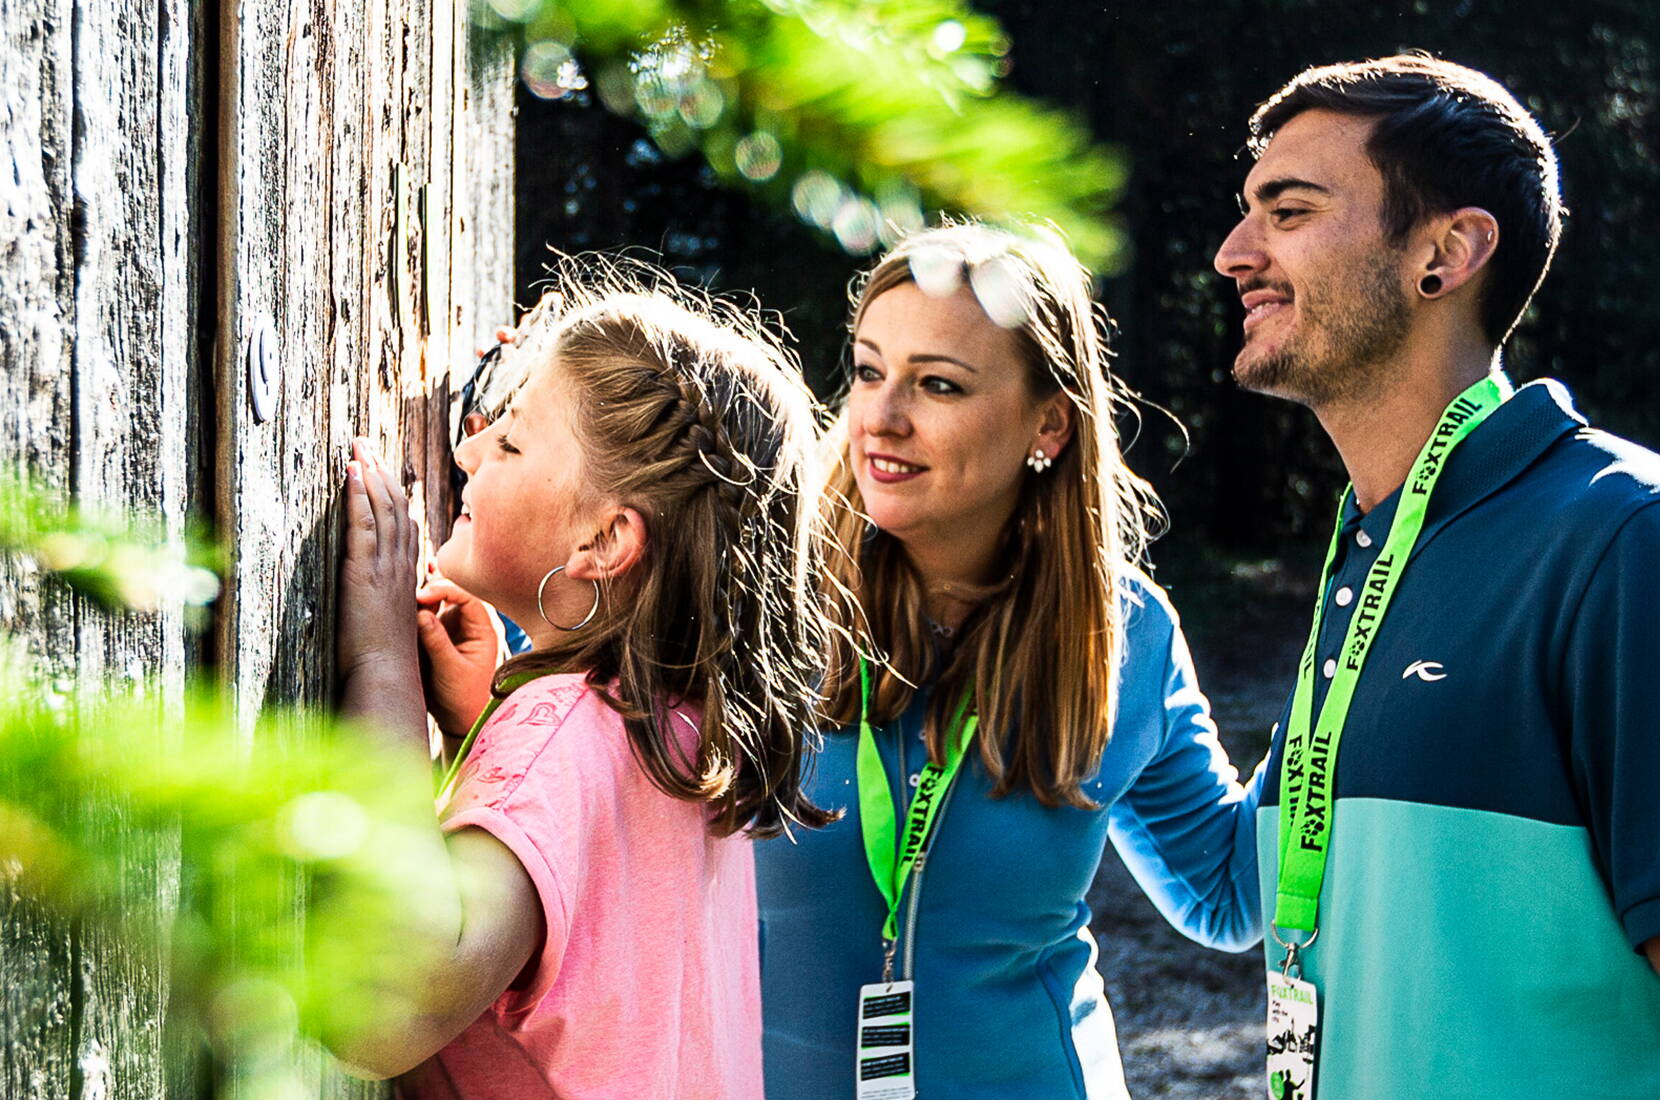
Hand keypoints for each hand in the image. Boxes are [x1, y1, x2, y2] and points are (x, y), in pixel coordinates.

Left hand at [338, 438, 420, 683]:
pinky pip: (365, 526)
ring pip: (384, 510)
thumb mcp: (386, 624)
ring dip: (370, 475)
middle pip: (397, 508)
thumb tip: (371, 597)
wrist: (385, 678)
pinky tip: (353, 474)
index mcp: (406, 577)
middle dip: (381, 472)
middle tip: (366, 444)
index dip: (394, 493)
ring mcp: (385, 568)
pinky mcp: (365, 573)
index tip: (382, 470)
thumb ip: (383, 601)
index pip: (406, 524)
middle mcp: (401, 567)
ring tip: (358, 447)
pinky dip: (360, 497)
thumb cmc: (383, 662)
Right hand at [416, 573, 501, 737]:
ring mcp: (453, 626)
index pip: (466, 596)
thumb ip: (437, 641)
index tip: (423, 596)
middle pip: (452, 593)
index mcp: (482, 628)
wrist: (460, 718)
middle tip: (411, 598)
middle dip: (431, 590)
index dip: (445, 590)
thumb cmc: (464, 696)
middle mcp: (469, 623)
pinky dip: (418, 607)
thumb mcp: (451, 669)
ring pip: (438, 601)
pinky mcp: (439, 634)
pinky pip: (428, 614)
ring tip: (407, 601)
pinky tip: (408, 603)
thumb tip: (422, 613)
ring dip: (423, 597)